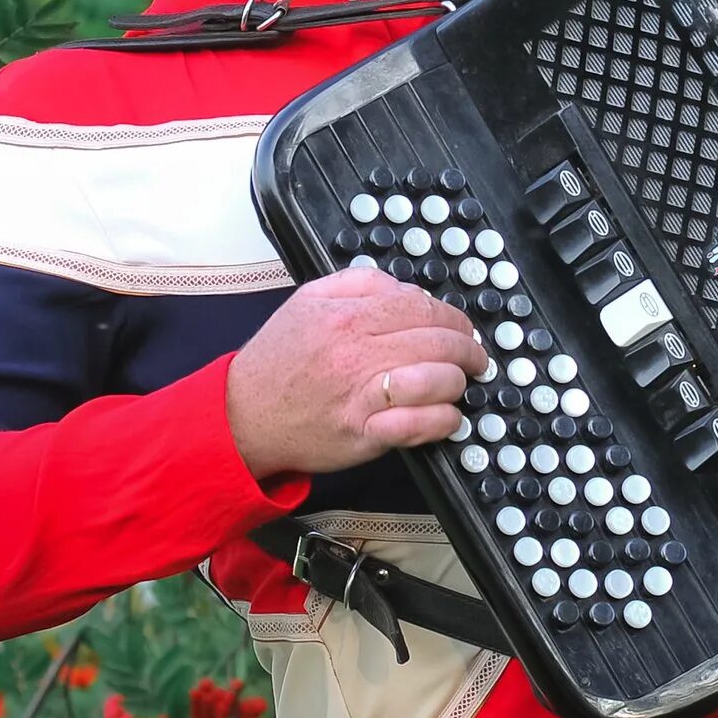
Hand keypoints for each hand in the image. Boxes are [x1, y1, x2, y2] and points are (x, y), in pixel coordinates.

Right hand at [223, 267, 484, 479]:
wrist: (242, 417)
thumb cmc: (278, 361)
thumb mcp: (308, 301)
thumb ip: (358, 283)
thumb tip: (404, 288)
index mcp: (346, 316)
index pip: (421, 307)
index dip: (453, 317)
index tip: (462, 328)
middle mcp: (356, 353)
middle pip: (436, 341)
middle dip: (468, 349)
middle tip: (475, 357)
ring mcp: (361, 395)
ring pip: (435, 380)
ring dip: (458, 382)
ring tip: (459, 384)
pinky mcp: (364, 434)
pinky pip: (419, 425)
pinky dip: (443, 420)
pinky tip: (447, 416)